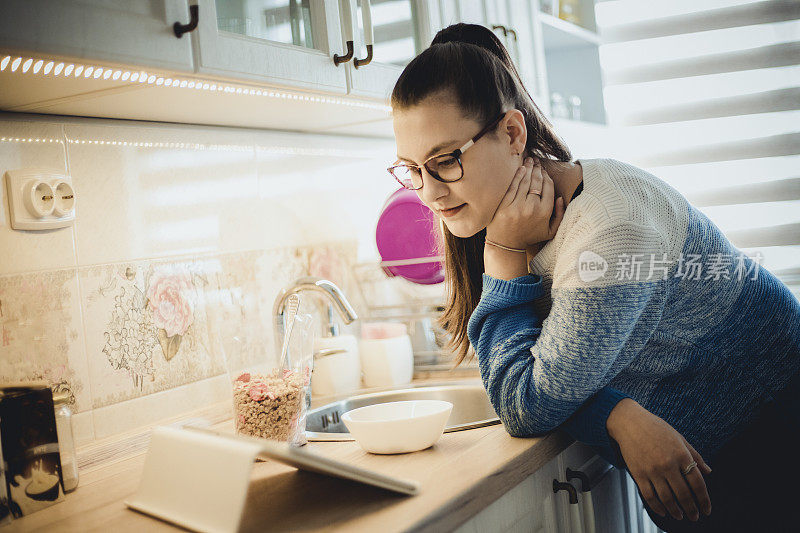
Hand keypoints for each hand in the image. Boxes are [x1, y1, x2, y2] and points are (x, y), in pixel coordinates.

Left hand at [485, 157, 565, 249]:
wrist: (506, 245)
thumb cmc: (529, 237)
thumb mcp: (550, 231)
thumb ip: (560, 215)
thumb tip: (561, 198)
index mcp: (545, 212)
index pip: (548, 187)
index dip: (546, 176)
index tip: (544, 170)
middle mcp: (532, 208)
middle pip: (537, 182)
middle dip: (538, 168)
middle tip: (536, 160)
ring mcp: (517, 206)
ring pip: (525, 181)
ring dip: (528, 168)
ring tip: (529, 160)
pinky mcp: (505, 205)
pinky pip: (513, 186)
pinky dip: (517, 175)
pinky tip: (521, 169)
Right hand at [607, 399, 712, 521]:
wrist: (629, 423)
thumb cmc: (655, 428)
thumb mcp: (679, 438)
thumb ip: (694, 455)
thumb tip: (708, 472)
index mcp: (681, 454)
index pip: (697, 483)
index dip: (704, 500)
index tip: (706, 509)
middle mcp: (668, 464)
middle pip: (684, 494)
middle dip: (692, 509)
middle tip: (695, 516)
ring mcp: (652, 470)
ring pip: (667, 499)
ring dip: (676, 511)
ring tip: (681, 516)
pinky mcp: (638, 474)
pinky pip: (649, 496)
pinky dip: (657, 508)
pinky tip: (663, 511)